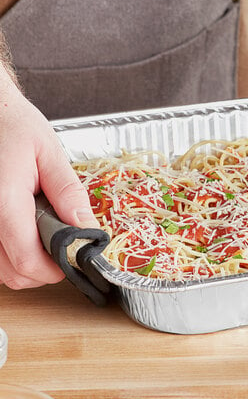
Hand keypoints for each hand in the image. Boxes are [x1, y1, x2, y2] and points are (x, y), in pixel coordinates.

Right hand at [0, 66, 98, 288]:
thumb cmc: (13, 126)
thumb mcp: (49, 153)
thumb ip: (68, 194)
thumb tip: (88, 229)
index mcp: (2, 200)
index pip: (28, 259)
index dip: (57, 269)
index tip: (76, 259)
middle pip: (14, 273)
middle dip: (45, 270)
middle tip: (65, 247)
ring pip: (0, 271)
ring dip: (27, 265)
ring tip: (44, 234)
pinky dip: (10, 256)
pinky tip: (26, 233)